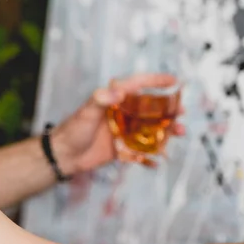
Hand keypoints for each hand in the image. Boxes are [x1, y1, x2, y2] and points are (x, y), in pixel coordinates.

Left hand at [51, 73, 184, 174]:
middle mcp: (122, 114)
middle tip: (181, 113)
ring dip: (166, 132)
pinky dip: (149, 158)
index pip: (138, 85)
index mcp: (114, 99)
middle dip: (168, 110)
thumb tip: (118, 92)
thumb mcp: (87, 111)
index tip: (174, 81)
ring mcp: (123, 131)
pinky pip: (140, 152)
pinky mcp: (121, 148)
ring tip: (179, 133)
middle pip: (150, 109)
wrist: (62, 155)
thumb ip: (101, 99)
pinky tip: (157, 162)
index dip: (156, 81)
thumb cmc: (73, 129)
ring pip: (150, 130)